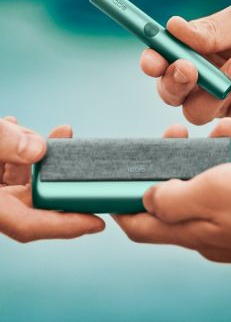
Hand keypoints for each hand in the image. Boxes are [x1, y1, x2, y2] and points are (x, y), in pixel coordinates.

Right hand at [0, 117, 104, 242]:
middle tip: (93, 170)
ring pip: (26, 179)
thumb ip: (3, 142)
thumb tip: (39, 150)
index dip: (65, 226)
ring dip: (45, 155)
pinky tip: (20, 127)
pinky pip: (11, 167)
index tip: (98, 223)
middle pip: (35, 202)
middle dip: (66, 181)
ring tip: (61, 132)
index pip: (29, 225)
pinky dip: (22, 150)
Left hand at [114, 119, 230, 273]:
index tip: (119, 178)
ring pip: (207, 186)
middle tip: (176, 134)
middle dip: (171, 163)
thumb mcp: (214, 192)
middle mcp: (207, 232)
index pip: (140, 226)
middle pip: (173, 198)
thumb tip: (147, 197)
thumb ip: (173, 197)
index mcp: (192, 230)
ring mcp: (230, 225)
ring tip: (227, 131)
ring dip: (210, 157)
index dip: (122, 205)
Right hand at [140, 0, 230, 132]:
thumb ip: (210, 30)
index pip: (164, 64)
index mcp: (198, 53)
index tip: (151, 62)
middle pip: (174, 96)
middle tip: (188, 69)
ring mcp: (228, 103)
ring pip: (201, 112)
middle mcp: (206, 81)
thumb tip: (172, 27)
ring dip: (219, 88)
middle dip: (176, 85)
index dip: (154, 65)